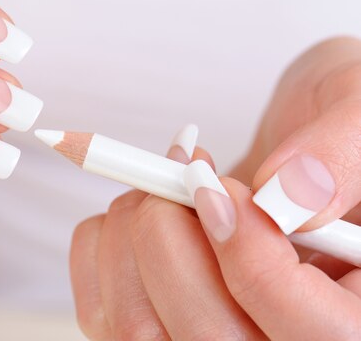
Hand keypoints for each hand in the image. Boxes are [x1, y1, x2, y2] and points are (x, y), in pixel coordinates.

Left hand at [70, 37, 360, 338]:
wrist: (303, 153)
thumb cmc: (338, 134)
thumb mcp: (357, 117)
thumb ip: (339, 154)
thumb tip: (288, 193)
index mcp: (351, 320)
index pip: (301, 328)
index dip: (246, 250)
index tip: (212, 182)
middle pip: (208, 335)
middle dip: (170, 235)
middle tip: (185, 170)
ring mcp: (207, 334)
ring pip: (139, 329)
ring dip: (131, 236)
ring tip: (163, 183)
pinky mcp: (158, 318)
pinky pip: (101, 309)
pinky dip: (101, 246)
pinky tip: (136, 210)